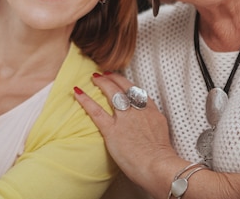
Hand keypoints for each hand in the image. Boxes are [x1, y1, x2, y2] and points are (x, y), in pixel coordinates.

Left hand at [75, 72, 179, 193]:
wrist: (159, 167)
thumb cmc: (162, 161)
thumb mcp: (162, 137)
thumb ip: (152, 130)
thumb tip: (145, 134)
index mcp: (152, 113)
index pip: (139, 93)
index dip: (128, 85)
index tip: (121, 80)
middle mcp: (138, 111)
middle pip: (125, 88)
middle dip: (114, 78)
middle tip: (106, 73)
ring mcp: (125, 119)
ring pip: (112, 93)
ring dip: (102, 82)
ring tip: (94, 77)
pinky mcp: (112, 130)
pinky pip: (96, 111)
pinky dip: (85, 100)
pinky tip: (77, 92)